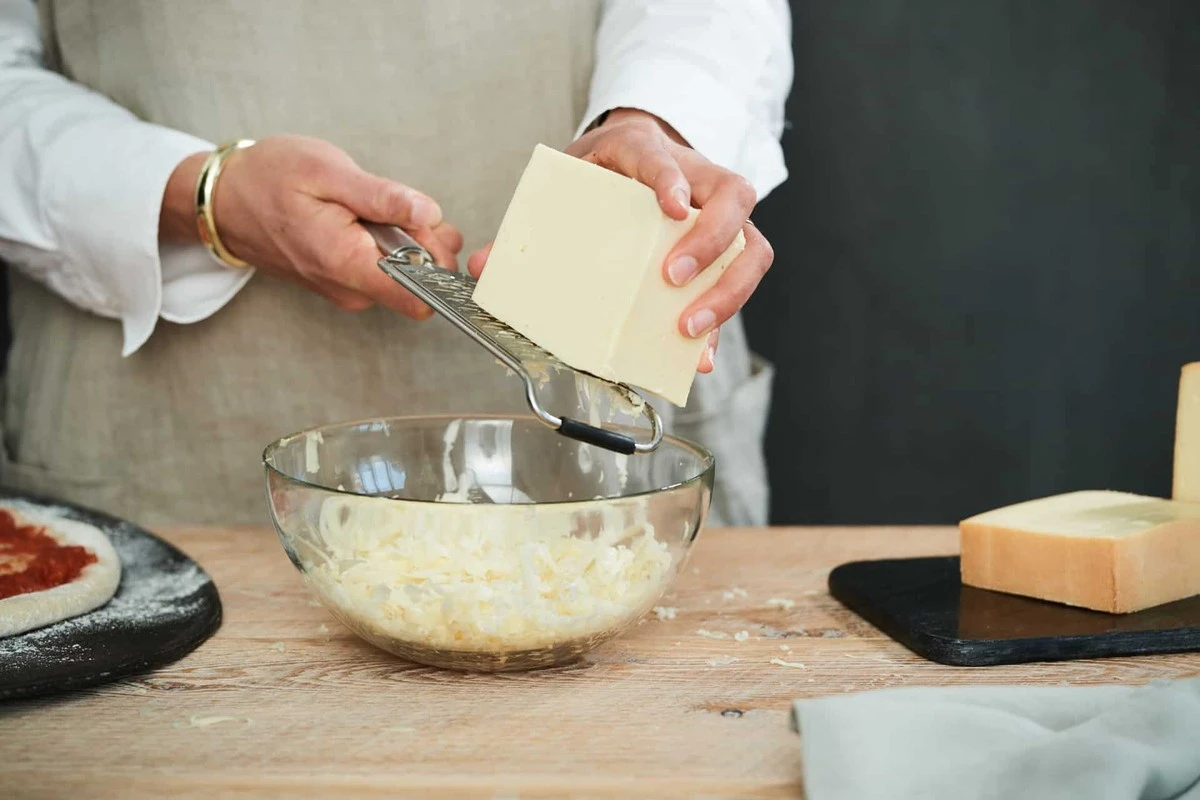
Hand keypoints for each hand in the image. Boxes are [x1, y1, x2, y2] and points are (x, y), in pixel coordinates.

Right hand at [160, 135, 461, 317]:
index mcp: (347, 263)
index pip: (420, 298)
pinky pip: (384, 269)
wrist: (224, 200)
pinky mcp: (343, 283)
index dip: (440, 264)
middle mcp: (349, 288)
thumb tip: (429, 214)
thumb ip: (382, 197)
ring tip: (369, 208)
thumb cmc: (267, 179)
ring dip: (404, 239)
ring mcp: (346, 290)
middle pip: (420, 281)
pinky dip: (385, 243)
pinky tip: (361, 219)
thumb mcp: (326, 170)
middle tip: (396, 204)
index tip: (433, 230)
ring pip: (405, 274)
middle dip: (424, 241)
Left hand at [468, 109, 773, 372]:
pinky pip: (741, 280)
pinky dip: (723, 318)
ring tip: (689, 327)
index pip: (664, 156)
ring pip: (752, 244)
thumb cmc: (606, 171)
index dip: (670, 179)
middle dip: (708, 243)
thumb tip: (484, 264)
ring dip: (726, 290)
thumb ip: (531, 221)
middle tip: (671, 278)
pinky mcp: (731, 247)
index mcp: (647, 150)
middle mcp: (699, 175)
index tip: (671, 207)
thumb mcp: (568, 180)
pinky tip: (699, 353)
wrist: (640, 153)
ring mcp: (722, 212)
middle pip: (732, 198)